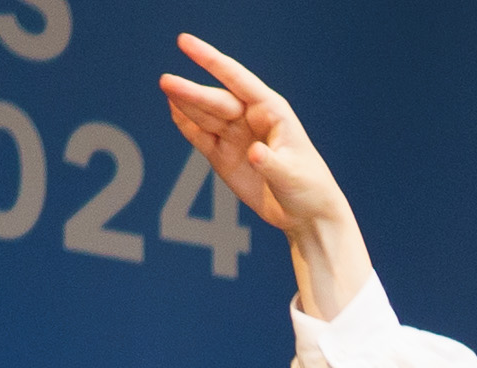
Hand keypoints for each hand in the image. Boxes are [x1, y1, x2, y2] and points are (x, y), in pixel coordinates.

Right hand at [162, 34, 368, 314]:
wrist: (306, 215)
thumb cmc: (309, 188)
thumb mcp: (293, 176)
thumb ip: (272, 163)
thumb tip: (254, 153)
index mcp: (272, 112)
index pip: (237, 80)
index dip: (210, 60)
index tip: (185, 43)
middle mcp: (251, 118)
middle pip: (217, 100)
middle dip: (193, 92)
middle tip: (167, 81)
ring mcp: (236, 136)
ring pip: (206, 115)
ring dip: (185, 103)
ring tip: (166, 87)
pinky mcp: (224, 155)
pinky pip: (201, 136)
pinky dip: (186, 124)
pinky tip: (173, 110)